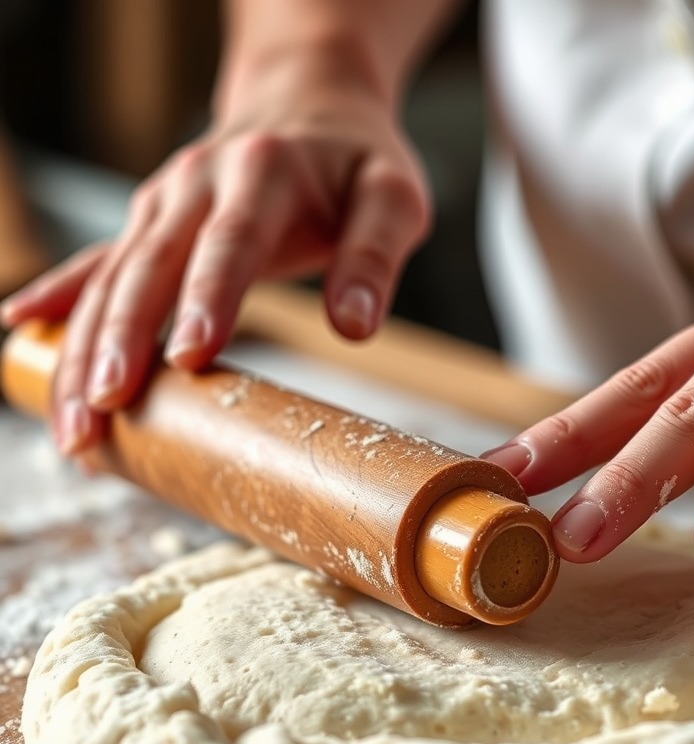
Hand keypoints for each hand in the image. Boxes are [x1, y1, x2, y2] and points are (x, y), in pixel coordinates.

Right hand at [0, 43, 430, 454]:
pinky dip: (59, 301)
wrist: (309, 103)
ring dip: (81, 350)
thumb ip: (375, 257)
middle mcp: (197, 183)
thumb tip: (353, 328)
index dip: (208, 299)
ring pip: (111, 278)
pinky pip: (97, 264)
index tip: (190, 358)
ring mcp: (163, 203)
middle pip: (150, 266)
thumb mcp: (394, 197)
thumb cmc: (357, 161)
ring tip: (72, 426)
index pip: (231, 243)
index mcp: (261, 173)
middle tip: (103, 411)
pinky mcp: (150, 223)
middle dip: (121, 341)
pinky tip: (18, 334)